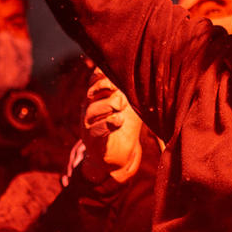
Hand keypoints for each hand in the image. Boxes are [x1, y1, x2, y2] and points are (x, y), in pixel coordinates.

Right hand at [78, 70, 143, 186]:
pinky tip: (118, 120)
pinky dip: (107, 123)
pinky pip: (95, 130)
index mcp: (97, 97)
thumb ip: (132, 93)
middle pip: (92, 93)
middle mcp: (89, 109)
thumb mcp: (131, 106)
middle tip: (123, 97)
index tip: (117, 79)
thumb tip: (142, 77)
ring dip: (108, 106)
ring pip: (91, 111)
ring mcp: (88, 125)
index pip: (94, 80)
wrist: (119, 154)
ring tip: (120, 107)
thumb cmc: (125, 126)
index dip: (103, 77)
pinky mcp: (93, 141)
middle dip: (107, 91)